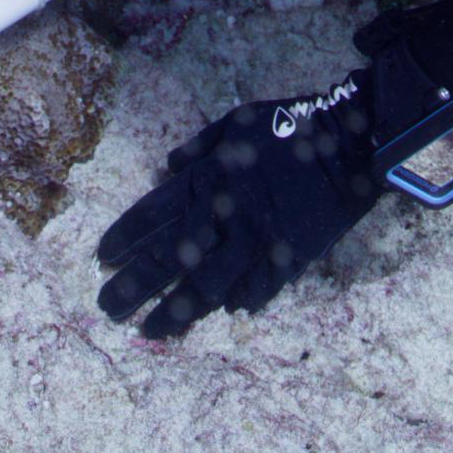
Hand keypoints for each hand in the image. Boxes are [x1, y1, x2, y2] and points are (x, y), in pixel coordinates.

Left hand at [95, 47, 438, 337]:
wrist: (350, 142)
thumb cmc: (291, 126)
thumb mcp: (237, 121)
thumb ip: (198, 147)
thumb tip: (167, 168)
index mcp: (209, 177)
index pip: (154, 213)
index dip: (125, 237)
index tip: (101, 258)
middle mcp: (226, 212)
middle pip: (170, 256)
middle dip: (135, 284)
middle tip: (107, 307)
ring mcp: (256, 240)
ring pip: (207, 285)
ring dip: (176, 310)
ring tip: (150, 331)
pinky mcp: (287, 258)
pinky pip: (254, 290)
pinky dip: (235, 304)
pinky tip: (217, 318)